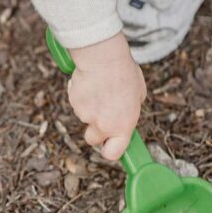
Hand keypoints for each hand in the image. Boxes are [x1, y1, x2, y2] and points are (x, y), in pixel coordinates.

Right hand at [68, 34, 146, 160]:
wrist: (104, 58)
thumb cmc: (124, 73)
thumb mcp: (138, 94)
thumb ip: (130, 109)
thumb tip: (126, 111)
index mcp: (122, 126)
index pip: (112, 154)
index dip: (110, 150)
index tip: (111, 144)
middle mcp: (102, 125)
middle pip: (92, 139)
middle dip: (95, 129)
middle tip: (103, 113)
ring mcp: (85, 115)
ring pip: (84, 116)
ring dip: (90, 106)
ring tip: (100, 87)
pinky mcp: (73, 102)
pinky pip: (77, 102)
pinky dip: (81, 95)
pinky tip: (90, 82)